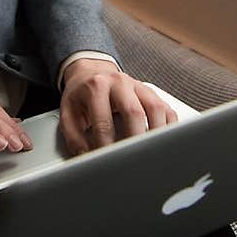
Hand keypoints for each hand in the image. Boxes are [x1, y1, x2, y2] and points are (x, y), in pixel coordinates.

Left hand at [59, 61, 177, 155]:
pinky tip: (163, 145)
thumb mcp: (68, 113)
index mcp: (96, 87)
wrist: (92, 72)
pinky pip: (167, 110)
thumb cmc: (81, 96)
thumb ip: (74, 137)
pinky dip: (168, 129)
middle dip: (134, 141)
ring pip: (155, 109)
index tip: (107, 164)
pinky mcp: (153, 93)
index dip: (105, 147)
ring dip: (155, 135)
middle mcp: (120, 83)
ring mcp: (139, 86)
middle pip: (133, 112)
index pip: (103, 122)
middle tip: (133, 162)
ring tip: (151, 156)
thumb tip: (86, 158)